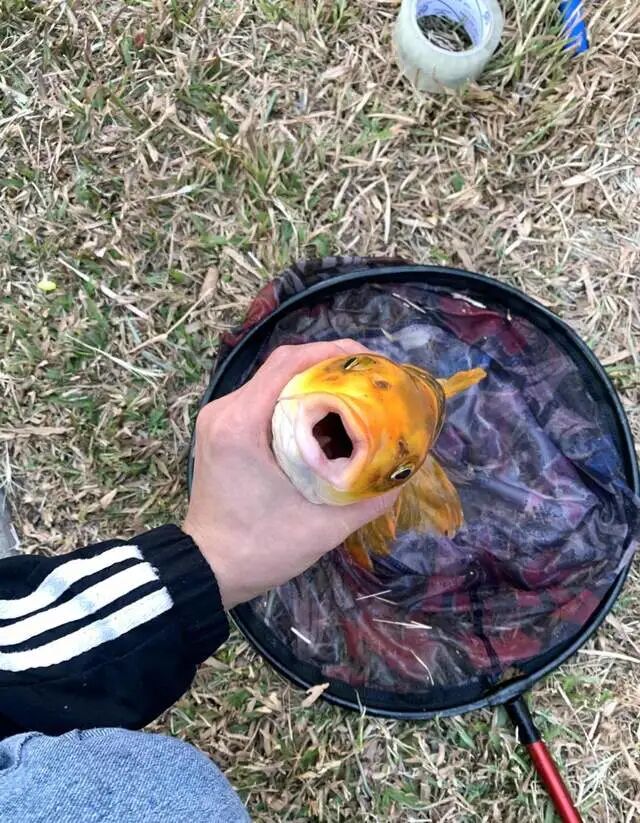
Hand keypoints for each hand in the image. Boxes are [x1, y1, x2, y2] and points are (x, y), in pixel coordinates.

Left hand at [183, 341, 399, 608]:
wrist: (208, 570)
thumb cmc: (260, 549)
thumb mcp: (323, 527)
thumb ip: (369, 498)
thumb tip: (406, 471)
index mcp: (242, 424)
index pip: (288, 364)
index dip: (333, 353)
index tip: (371, 362)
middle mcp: (225, 411)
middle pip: (282, 367)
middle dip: (329, 365)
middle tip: (370, 380)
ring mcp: (219, 418)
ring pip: (272, 381)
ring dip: (312, 382)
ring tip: (354, 395)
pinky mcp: (221, 430)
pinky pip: (262, 399)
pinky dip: (295, 400)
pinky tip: (325, 416)